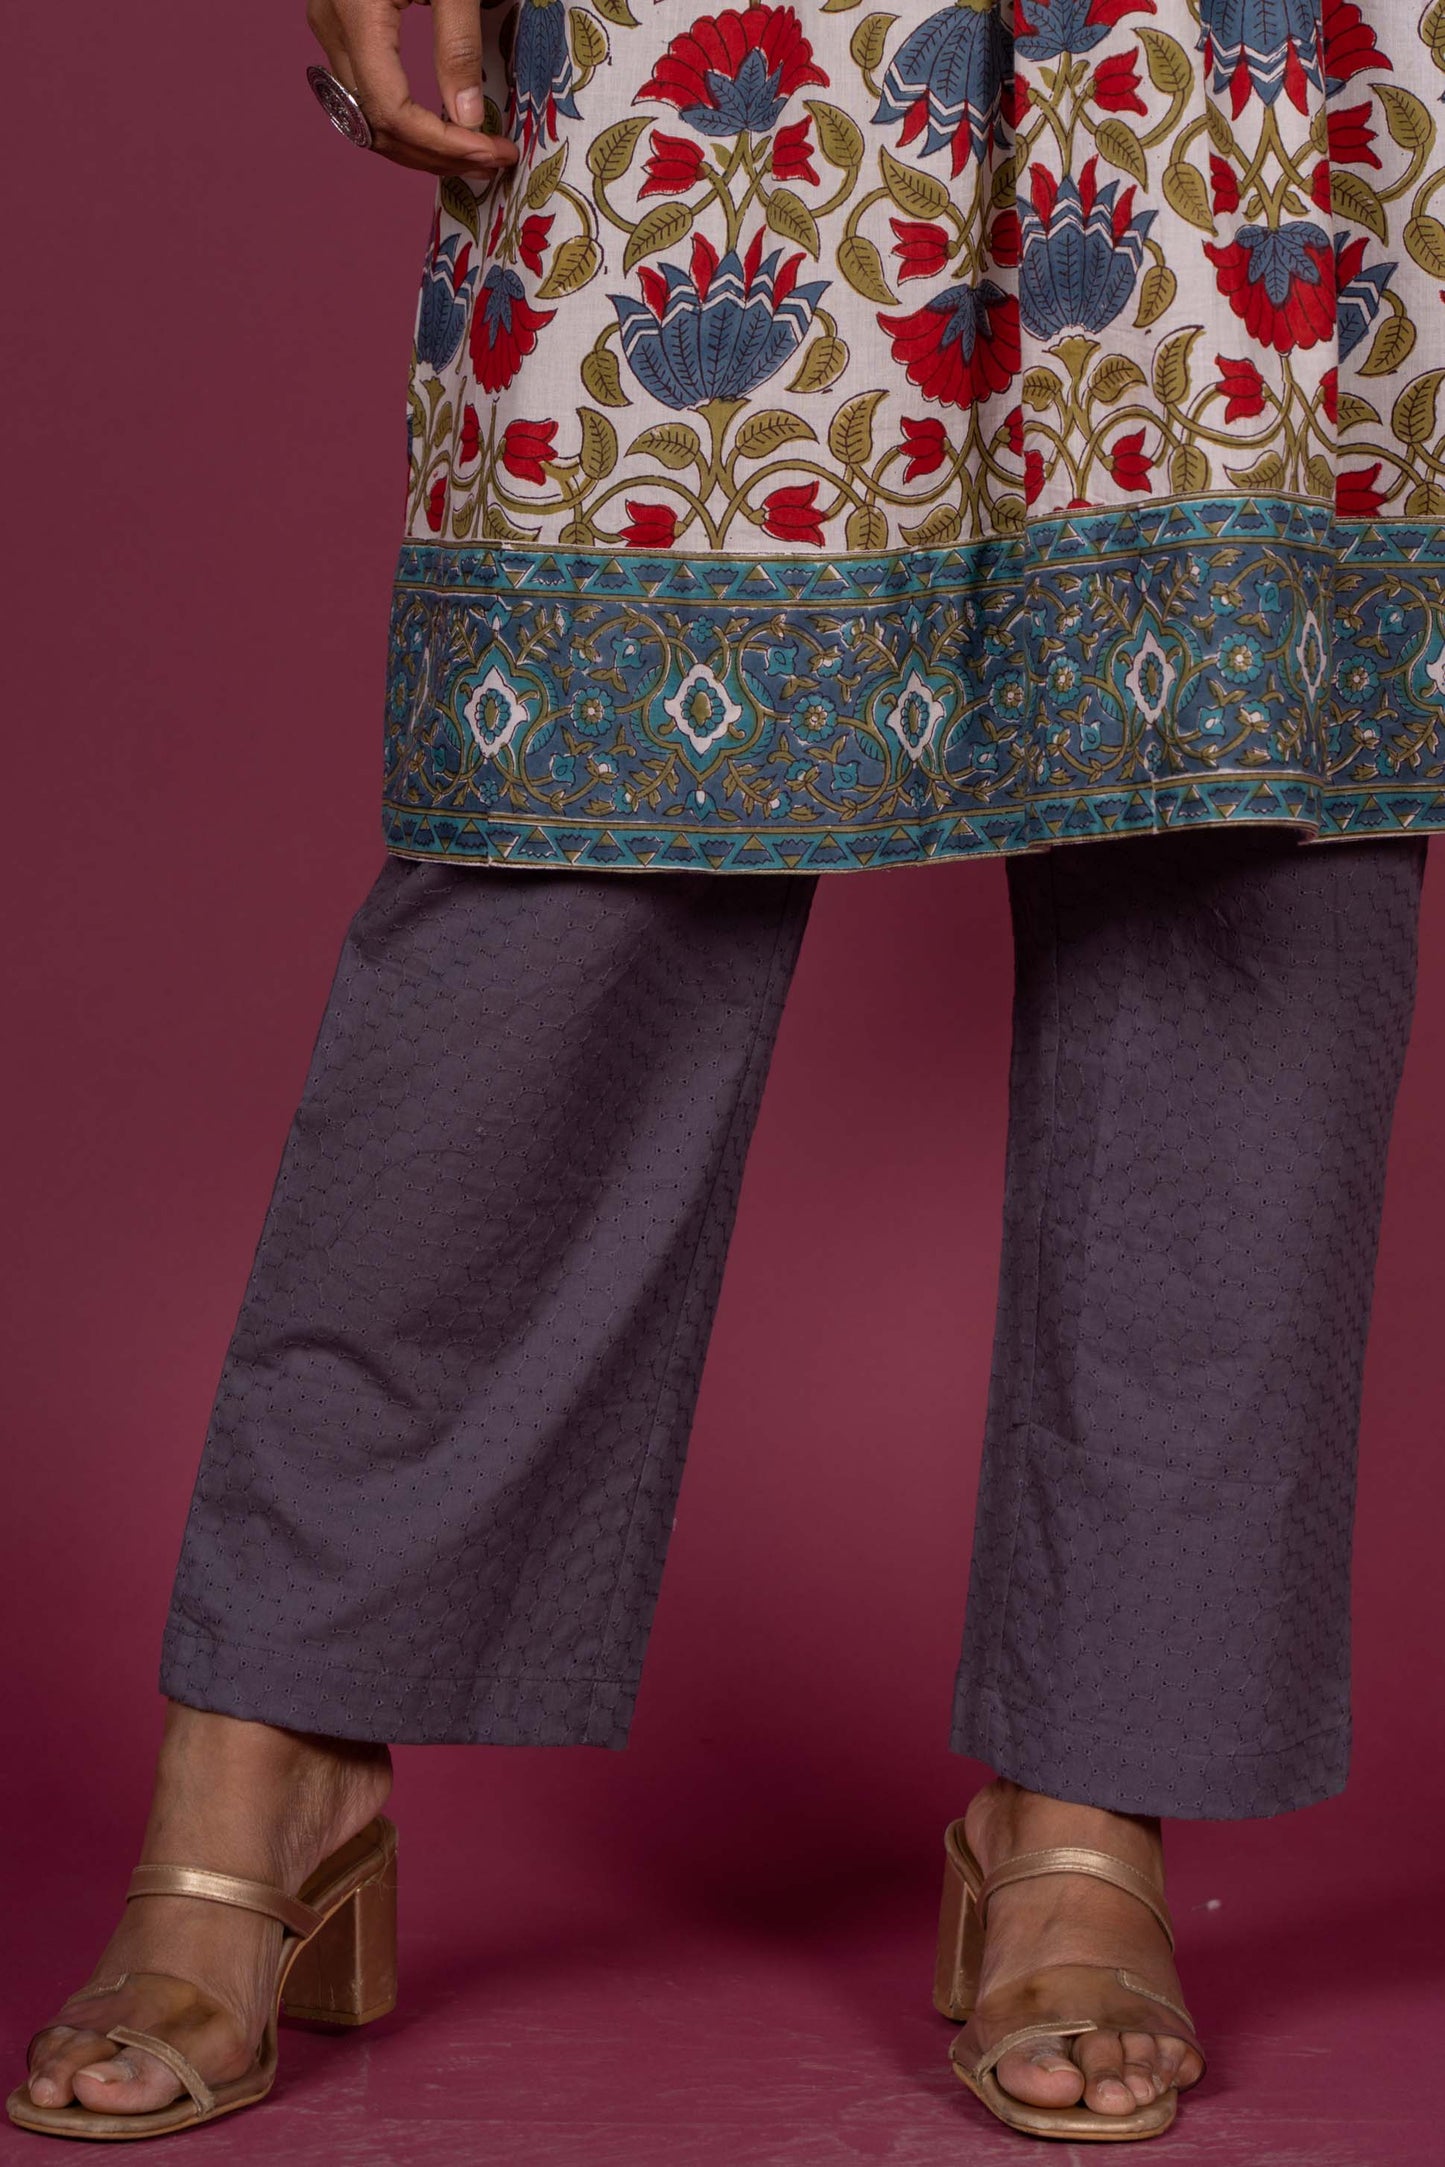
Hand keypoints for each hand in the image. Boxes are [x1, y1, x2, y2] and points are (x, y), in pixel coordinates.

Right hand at [307, 0, 518, 175]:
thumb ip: (458, 46)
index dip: (444, 145)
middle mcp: (330, 26)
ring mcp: (328, 26)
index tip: (494, 152)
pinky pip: (365, 94)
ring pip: (365, 118)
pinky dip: (403, 121)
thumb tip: (467, 120)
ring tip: (473, 154)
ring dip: (419, 147)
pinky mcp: (338, 24)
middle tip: (492, 161)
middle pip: (375, 125)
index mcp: (357, 13)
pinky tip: (443, 128)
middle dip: (436, 156)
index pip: (392, 110)